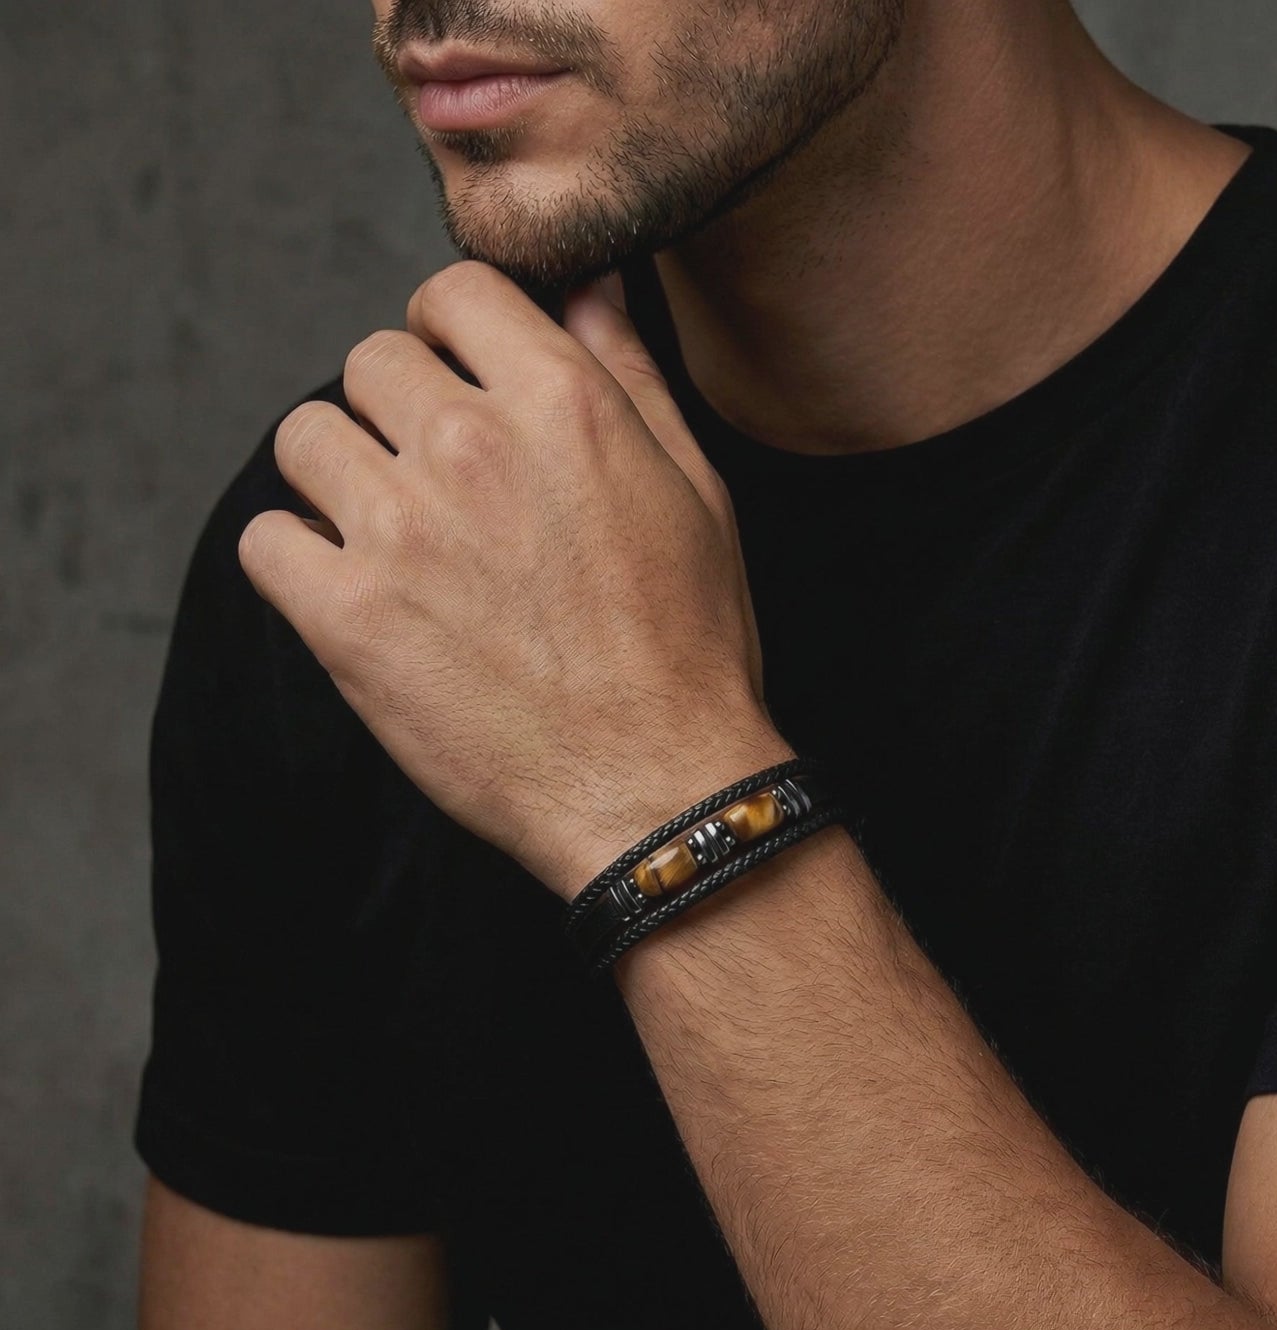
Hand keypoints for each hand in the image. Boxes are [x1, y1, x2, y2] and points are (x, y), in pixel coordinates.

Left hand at [237, 261, 792, 900]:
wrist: (655, 783)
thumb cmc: (688, 645)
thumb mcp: (693, 490)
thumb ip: (630, 375)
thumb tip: (587, 284)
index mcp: (561, 403)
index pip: (453, 294)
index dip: (448, 331)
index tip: (455, 376)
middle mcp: (472, 446)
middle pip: (371, 363)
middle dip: (397, 410)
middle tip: (434, 481)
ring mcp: (402, 530)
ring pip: (305, 439)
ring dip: (339, 477)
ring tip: (390, 535)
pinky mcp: (348, 617)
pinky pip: (267, 540)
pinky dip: (297, 560)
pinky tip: (349, 589)